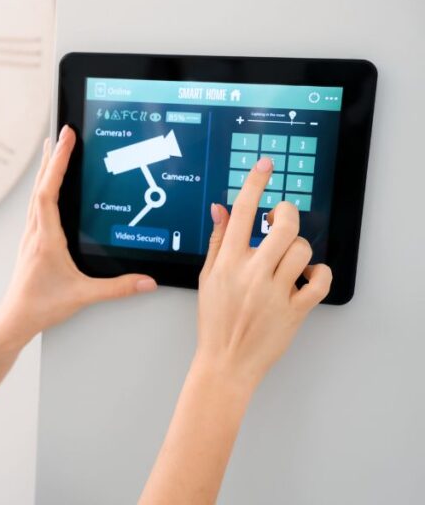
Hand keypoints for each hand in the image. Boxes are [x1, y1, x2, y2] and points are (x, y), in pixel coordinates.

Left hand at [0, 125, 156, 351]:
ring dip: (45, 170)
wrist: (15, 319)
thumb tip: (146, 281)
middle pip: (40, 185)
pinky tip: (48, 188)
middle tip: (61, 133)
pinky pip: (36, 206)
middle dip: (52, 157)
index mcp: (45, 238)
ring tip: (53, 150)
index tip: (65, 139)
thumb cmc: (41, 306)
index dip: (57, 163)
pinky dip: (43, 188)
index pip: (49, 191)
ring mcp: (30, 236)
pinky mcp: (31, 242)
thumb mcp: (83, 296)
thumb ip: (117, 288)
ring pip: (36, 195)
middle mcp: (35, 232)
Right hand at [195, 156, 332, 388]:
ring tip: (289, 259)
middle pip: (282, 227)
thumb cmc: (215, 320)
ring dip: (299, 249)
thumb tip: (222, 209)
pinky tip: (307, 276)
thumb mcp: (207, 277)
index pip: (241, 213)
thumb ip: (218, 241)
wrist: (226, 361)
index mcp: (226, 263)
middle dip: (287, 214)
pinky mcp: (294, 310)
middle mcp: (251, 274)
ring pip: (302, 251)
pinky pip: (320, 281)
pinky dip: (319, 274)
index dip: (255, 184)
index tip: (266, 165)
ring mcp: (274, 292)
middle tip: (282, 218)